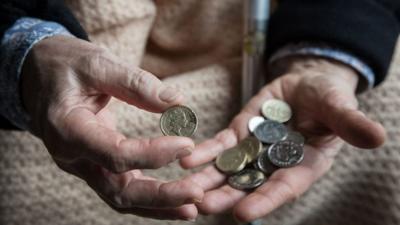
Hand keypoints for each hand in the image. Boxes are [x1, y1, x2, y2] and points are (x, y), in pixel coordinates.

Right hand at [21, 36, 202, 219]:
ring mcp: (84, 166)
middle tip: (196, 193)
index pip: (114, 154)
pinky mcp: (96, 165)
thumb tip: (177, 101)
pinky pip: (123, 189)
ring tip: (193, 207)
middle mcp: (73, 157)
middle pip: (117, 191)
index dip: (153, 154)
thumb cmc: (66, 66)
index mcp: (67, 129)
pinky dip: (150, 197)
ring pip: (121, 198)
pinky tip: (176, 199)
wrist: (40, 76)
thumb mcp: (96, 63)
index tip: (187, 143)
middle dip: (160, 196)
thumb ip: (135, 83)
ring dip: (158, 205)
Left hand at [180, 56, 385, 221]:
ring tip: (183, 190)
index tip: (243, 215)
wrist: (305, 84)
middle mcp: (274, 165)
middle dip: (225, 197)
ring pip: (227, 170)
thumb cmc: (327, 97)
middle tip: (200, 207)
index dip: (265, 201)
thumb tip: (377, 137)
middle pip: (248, 186)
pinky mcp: (238, 134)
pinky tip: (185, 160)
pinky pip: (219, 146)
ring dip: (206, 180)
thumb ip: (349, 122)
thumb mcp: (338, 107)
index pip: (283, 188)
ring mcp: (253, 150)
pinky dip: (203, 153)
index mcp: (302, 166)